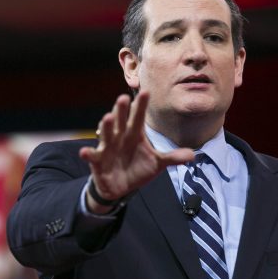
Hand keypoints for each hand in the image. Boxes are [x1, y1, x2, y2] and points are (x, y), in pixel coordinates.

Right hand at [79, 92, 193, 212]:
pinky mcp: (97, 160)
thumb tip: (193, 155)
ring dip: (106, 126)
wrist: (120, 186)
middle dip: (122, 110)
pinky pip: (92, 155)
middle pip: (121, 120)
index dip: (141, 106)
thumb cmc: (138, 169)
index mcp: (135, 134)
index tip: (145, 92)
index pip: (139, 117)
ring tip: (108, 117)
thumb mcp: (157, 164)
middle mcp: (120, 136)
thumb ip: (172, 158)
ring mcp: (108, 147)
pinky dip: (88, 153)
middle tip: (124, 98)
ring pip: (106, 134)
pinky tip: (84, 152)